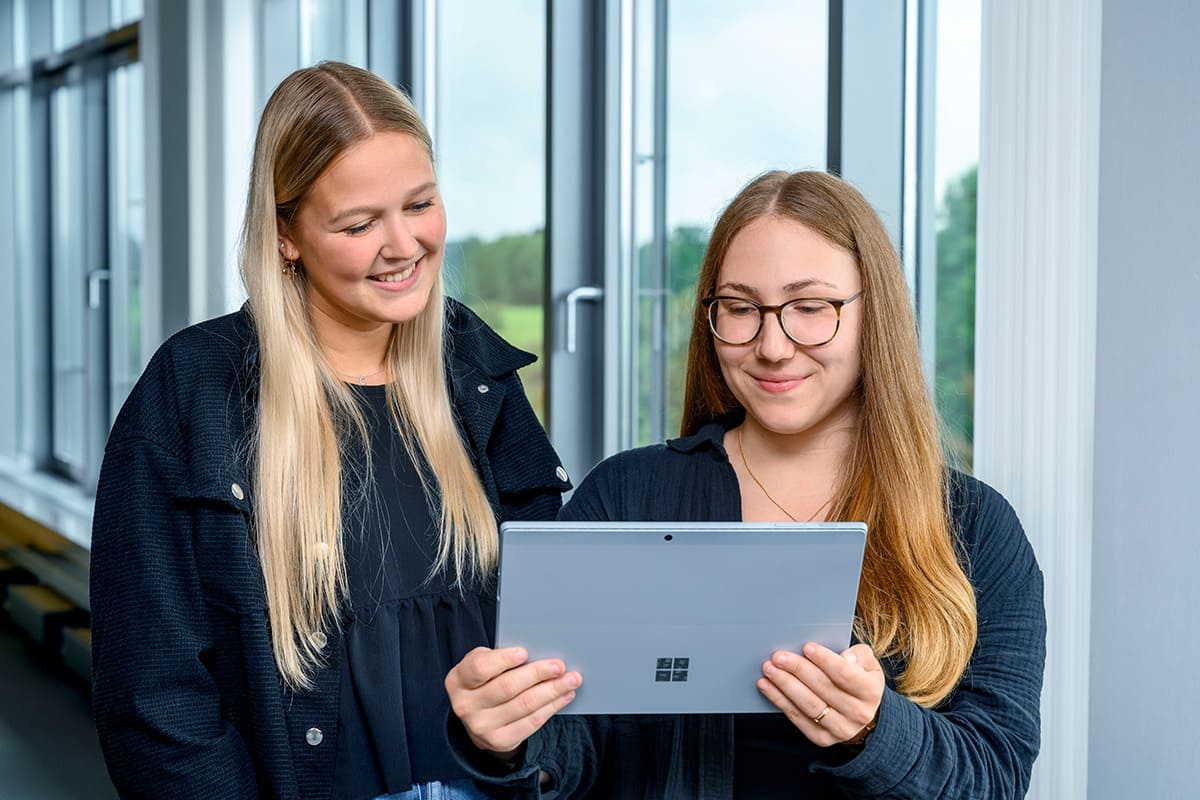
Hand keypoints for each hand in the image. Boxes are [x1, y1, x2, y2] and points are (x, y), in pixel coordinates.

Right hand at [445, 646, 581, 759]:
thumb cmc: (485, 681)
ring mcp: (481, 727)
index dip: (503, 660)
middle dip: (537, 674)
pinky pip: (531, 722)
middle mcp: (465, 706)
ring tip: (571, 680)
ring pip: (524, 705)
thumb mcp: (483, 664)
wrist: (478, 718)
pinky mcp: (499, 741)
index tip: (525, 652)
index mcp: (458, 680)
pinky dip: (552, 707)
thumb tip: (538, 652)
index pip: (480, 667)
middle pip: (507, 687)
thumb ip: (500, 658)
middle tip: (559, 666)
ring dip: (552, 691)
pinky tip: (564, 696)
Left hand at [757, 642, 883, 746]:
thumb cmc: (860, 680)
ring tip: (769, 669)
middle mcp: (858, 713)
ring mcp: (840, 729)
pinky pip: (797, 717)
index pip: (845, 674)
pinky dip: (779, 700)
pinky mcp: (822, 738)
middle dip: (798, 670)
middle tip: (778, 656)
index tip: (807, 646)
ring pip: (808, 704)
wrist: (862, 715)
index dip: (825, 660)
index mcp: (871, 692)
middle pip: (823, 688)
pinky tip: (766, 686)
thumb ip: (860, 655)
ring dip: (785, 685)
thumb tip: (846, 656)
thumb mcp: (868, 664)